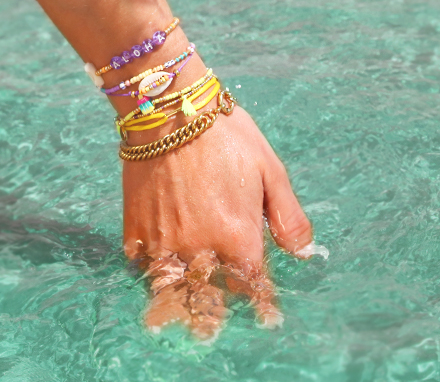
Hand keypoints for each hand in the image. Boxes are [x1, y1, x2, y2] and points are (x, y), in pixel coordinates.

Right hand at [122, 105, 312, 339]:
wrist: (170, 110)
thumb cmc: (226, 135)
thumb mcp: (270, 169)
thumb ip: (288, 217)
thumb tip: (304, 251)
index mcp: (238, 235)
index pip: (253, 285)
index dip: (261, 305)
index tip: (266, 316)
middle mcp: (200, 247)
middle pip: (209, 298)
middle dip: (215, 317)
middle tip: (213, 330)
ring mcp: (163, 240)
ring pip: (171, 290)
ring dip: (178, 305)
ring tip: (179, 318)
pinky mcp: (135, 228)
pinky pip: (141, 265)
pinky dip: (149, 274)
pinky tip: (153, 273)